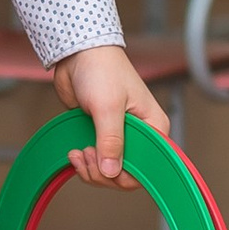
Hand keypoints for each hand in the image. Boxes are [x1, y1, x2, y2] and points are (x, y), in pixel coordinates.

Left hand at [51, 42, 170, 184]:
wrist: (78, 54)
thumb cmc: (101, 70)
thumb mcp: (108, 107)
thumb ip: (110, 141)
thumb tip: (111, 172)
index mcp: (154, 128)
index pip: (148, 168)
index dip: (125, 174)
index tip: (105, 166)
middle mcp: (140, 135)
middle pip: (127, 174)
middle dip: (103, 172)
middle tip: (87, 154)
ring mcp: (119, 137)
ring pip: (109, 171)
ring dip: (91, 169)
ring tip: (79, 154)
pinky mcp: (101, 135)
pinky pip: (96, 162)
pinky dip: (85, 163)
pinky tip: (75, 153)